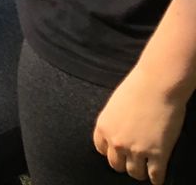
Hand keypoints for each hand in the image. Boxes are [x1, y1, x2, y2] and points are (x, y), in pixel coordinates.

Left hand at [94, 65, 188, 183]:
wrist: (157, 84)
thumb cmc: (138, 87)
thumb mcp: (115, 104)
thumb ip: (115, 121)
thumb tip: (120, 131)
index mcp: (103, 127)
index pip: (101, 149)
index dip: (112, 152)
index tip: (119, 153)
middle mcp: (116, 141)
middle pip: (116, 164)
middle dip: (125, 164)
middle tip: (134, 162)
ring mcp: (136, 149)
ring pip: (135, 173)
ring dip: (141, 172)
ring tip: (146, 170)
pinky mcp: (157, 154)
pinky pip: (155, 176)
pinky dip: (157, 179)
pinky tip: (158, 177)